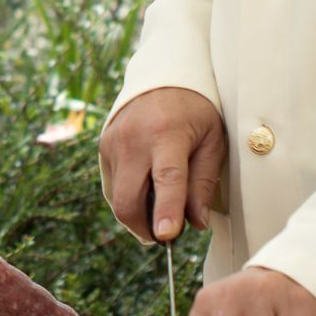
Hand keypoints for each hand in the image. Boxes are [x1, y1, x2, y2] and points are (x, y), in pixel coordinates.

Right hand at [100, 85, 223, 244]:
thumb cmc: (195, 113)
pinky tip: (145, 188)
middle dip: (145, 228)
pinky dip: (128, 198)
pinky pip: (112, 187)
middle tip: (168, 235)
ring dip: (138, 214)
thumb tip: (196, 223)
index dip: (166, 209)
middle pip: (128, 199)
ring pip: (117, 198)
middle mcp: (134, 139)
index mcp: (168, 134)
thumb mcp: (212, 142)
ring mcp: (113, 143)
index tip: (166, 236)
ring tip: (160, 206)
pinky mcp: (103, 148)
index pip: (167, 178)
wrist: (162, 79)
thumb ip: (204, 183)